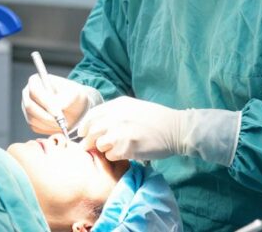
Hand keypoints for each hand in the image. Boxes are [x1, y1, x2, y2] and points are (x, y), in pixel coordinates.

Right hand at [21, 74, 99, 134]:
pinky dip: (48, 129)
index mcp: (36, 81)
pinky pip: (35, 128)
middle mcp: (27, 94)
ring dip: (49, 124)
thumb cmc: (72, 96)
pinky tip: (58, 126)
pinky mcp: (31, 121)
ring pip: (32, 119)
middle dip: (46, 116)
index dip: (45, 102)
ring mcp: (27, 108)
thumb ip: (65, 98)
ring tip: (63, 123)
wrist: (74, 107)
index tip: (58, 113)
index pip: (34, 91)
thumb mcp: (73, 93)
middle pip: (30, 106)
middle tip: (61, 122)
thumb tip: (56, 107)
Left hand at [78, 97, 242, 163]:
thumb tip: (96, 124)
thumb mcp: (133, 107)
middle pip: (91, 131)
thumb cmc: (156, 119)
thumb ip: (115, 113)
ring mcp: (121, 132)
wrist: (176, 129)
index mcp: (118, 104)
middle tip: (94, 147)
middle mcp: (116, 116)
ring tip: (115, 149)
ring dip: (104, 149)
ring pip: (99, 145)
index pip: (91, 115)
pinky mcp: (127, 147)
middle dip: (90, 141)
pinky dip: (115, 157)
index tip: (85, 134)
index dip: (85, 127)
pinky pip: (111, 156)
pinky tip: (125, 153)